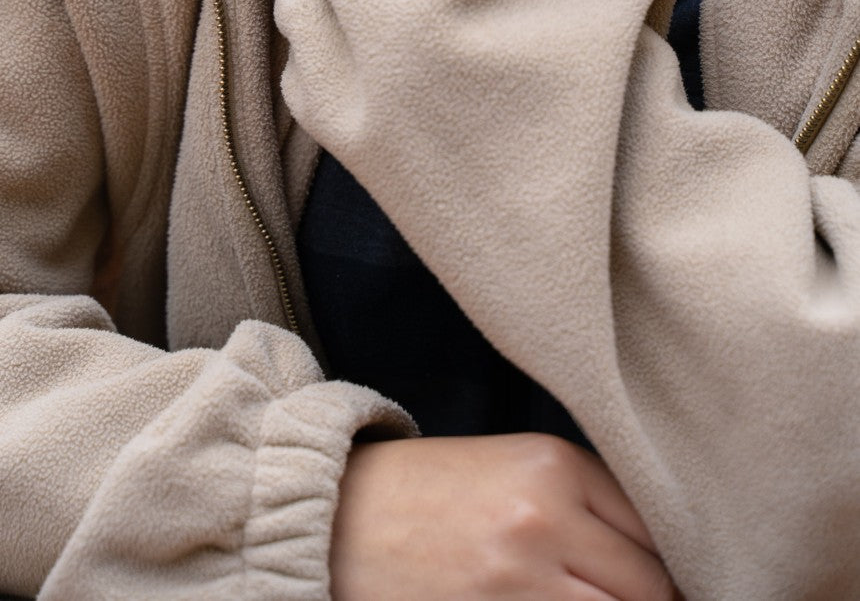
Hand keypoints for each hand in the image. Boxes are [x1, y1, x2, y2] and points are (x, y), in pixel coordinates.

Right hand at [331, 434, 681, 600]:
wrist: (339, 516)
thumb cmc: (431, 489)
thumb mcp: (513, 466)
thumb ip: (584, 497)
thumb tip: (658, 556)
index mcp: (555, 464)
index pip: (657, 529)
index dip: (675, 566)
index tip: (678, 583)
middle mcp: (546, 518)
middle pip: (650, 587)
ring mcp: (520, 580)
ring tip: (603, 600)